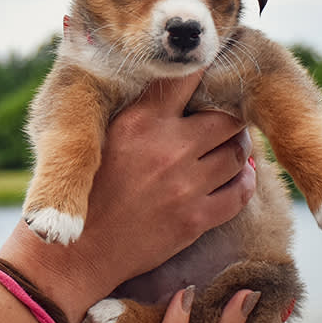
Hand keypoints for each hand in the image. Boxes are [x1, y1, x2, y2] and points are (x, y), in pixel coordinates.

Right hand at [0, 70, 255, 321]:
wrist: (76, 251)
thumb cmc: (85, 188)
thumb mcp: (101, 135)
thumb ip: (135, 109)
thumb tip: (165, 81)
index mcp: (141, 120)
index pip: (188, 77)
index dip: (204, 71)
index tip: (211, 75)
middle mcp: (169, 148)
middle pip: (227, 118)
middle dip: (230, 117)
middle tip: (226, 120)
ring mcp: (186, 186)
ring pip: (237, 153)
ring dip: (238, 148)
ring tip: (230, 147)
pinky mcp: (195, 220)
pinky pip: (240, 193)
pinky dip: (245, 181)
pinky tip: (238, 177)